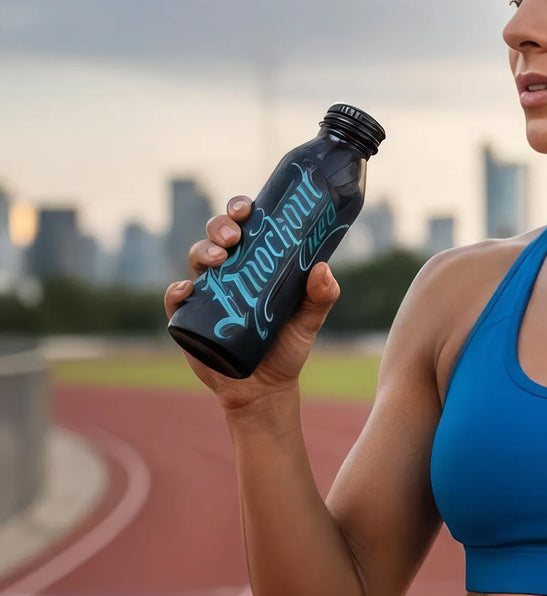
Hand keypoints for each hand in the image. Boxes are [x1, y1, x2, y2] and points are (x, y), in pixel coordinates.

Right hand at [163, 194, 341, 411]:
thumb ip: (321, 298)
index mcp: (256, 263)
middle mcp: (228, 272)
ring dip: (203, 252)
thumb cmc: (287, 347)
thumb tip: (323, 269)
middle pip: (216, 237)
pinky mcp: (189, 319)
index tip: (248, 208)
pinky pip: (175, 300)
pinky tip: (186, 290)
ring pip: (196, 260)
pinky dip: (176, 291)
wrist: (264, 388)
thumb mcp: (308, 322)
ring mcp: (206, 294)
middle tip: (234, 237)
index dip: (241, 210)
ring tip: (219, 259)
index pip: (245, 227)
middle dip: (220, 227)